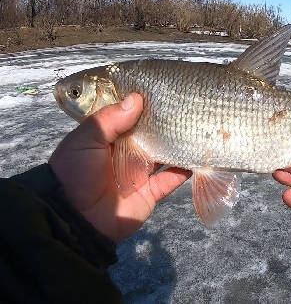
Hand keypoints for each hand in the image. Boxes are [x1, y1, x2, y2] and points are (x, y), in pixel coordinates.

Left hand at [49, 94, 190, 241]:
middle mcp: (127, 153)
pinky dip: (184, 172)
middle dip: (167, 124)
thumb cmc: (76, 172)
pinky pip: (171, 180)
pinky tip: (197, 159)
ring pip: (165, 156)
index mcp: (109, 138)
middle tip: (188, 106)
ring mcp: (140, 173)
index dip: (144, 104)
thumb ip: (110, 119)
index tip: (164, 89)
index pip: (130, 117)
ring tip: (197, 130)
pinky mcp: (150, 193)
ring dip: (179, 145)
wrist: (76, 219)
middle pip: (151, 135)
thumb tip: (137, 98)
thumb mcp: (86, 139)